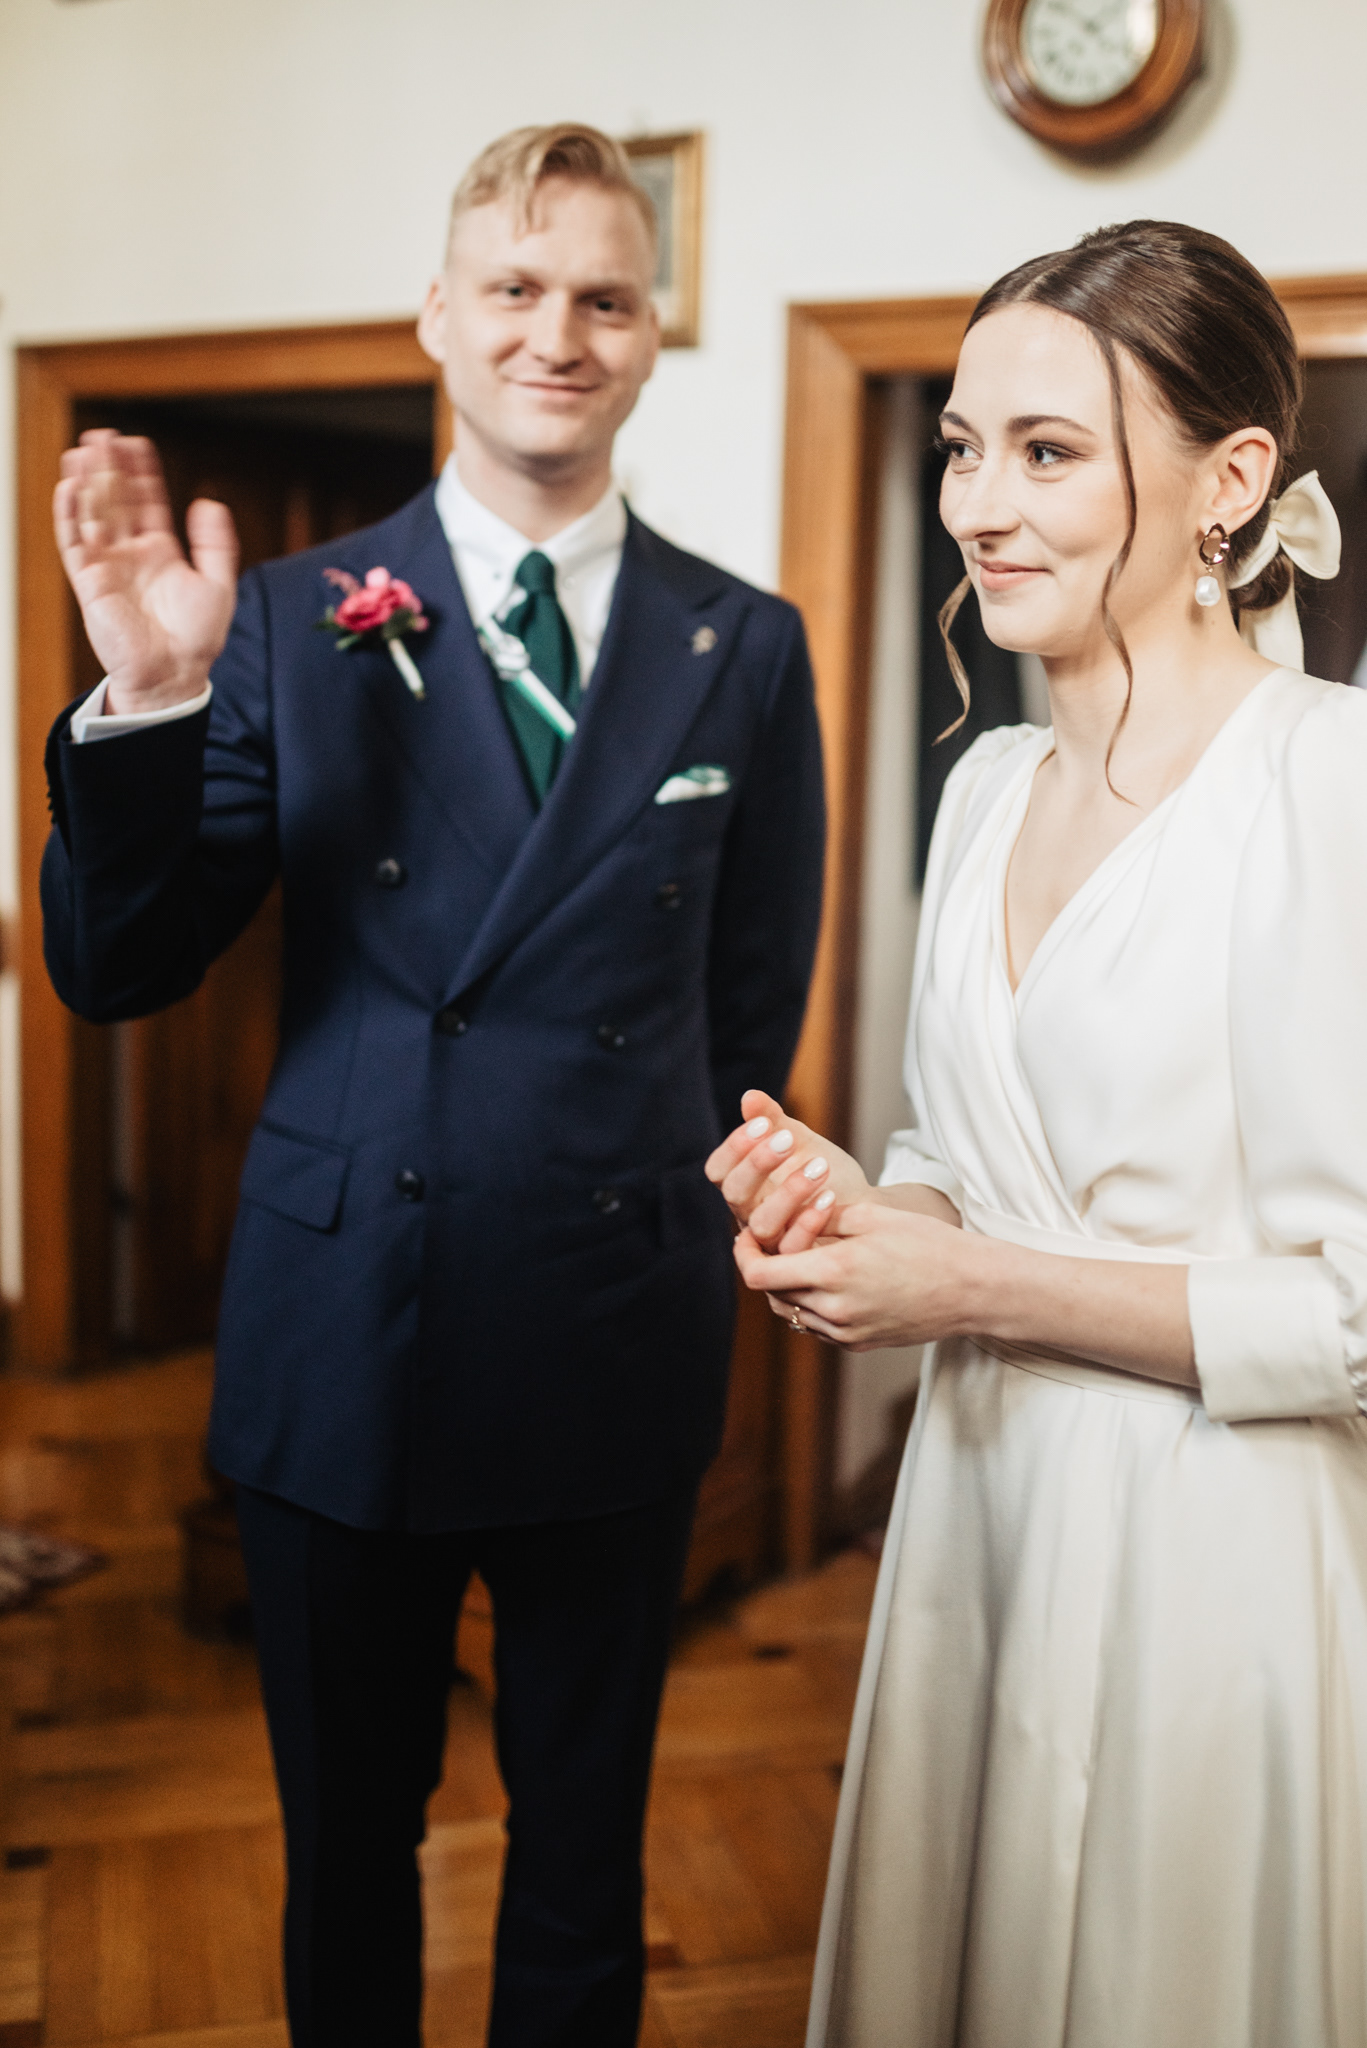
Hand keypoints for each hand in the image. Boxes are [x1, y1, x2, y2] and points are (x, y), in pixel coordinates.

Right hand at [54, 431, 238, 712]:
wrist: (175, 675)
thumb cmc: (197, 638)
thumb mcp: (217, 584)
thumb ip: (214, 544)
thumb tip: (207, 502)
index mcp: (159, 551)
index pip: (145, 501)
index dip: (141, 472)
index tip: (137, 442)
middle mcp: (129, 554)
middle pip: (114, 500)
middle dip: (108, 467)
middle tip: (103, 434)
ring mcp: (107, 566)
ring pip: (91, 514)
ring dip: (86, 482)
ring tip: (83, 449)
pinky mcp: (89, 582)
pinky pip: (74, 542)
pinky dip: (70, 515)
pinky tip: (70, 487)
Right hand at [705, 1088, 870, 1247]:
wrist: (863, 1207)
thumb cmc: (824, 1174)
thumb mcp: (801, 1142)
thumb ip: (774, 1121)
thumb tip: (750, 1097)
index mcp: (743, 1185)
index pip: (718, 1170)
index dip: (735, 1147)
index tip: (764, 1123)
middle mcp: (749, 1214)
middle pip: (734, 1194)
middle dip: (758, 1164)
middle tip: (787, 1139)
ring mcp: (771, 1241)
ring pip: (762, 1223)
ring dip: (789, 1192)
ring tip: (819, 1166)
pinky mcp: (797, 1261)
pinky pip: (792, 1248)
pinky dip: (809, 1222)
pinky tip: (829, 1197)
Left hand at [733, 1199, 979, 1349]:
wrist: (972, 1290)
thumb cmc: (928, 1244)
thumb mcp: (873, 1216)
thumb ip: (824, 1215)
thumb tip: (789, 1211)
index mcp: (834, 1272)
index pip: (760, 1275)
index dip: (745, 1255)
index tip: (748, 1236)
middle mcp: (834, 1309)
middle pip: (772, 1294)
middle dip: (764, 1268)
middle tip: (769, 1243)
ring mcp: (846, 1332)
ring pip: (792, 1314)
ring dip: (786, 1288)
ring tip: (797, 1260)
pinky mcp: (859, 1344)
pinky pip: (816, 1328)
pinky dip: (810, 1306)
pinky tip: (824, 1282)